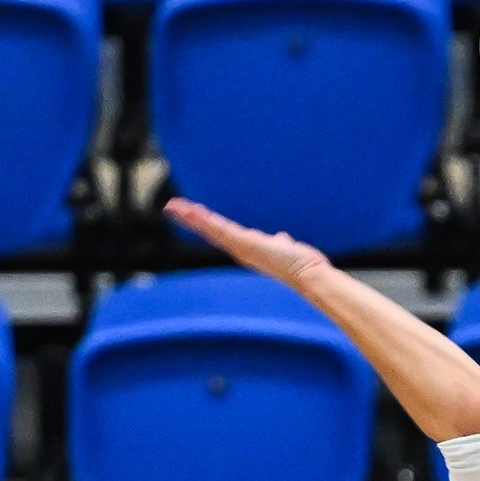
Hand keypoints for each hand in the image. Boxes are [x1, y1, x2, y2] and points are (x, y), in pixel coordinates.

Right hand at [164, 198, 332, 288]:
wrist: (307, 274)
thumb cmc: (298, 263)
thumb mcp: (284, 247)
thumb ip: (280, 242)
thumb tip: (282, 237)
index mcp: (246, 247)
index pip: (220, 232)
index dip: (205, 223)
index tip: (190, 213)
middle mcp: (239, 249)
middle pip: (210, 230)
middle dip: (191, 219)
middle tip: (172, 207)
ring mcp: (239, 247)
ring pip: (211, 228)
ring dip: (191, 217)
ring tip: (173, 206)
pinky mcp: (243, 243)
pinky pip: (219, 228)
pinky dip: (203, 220)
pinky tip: (191, 212)